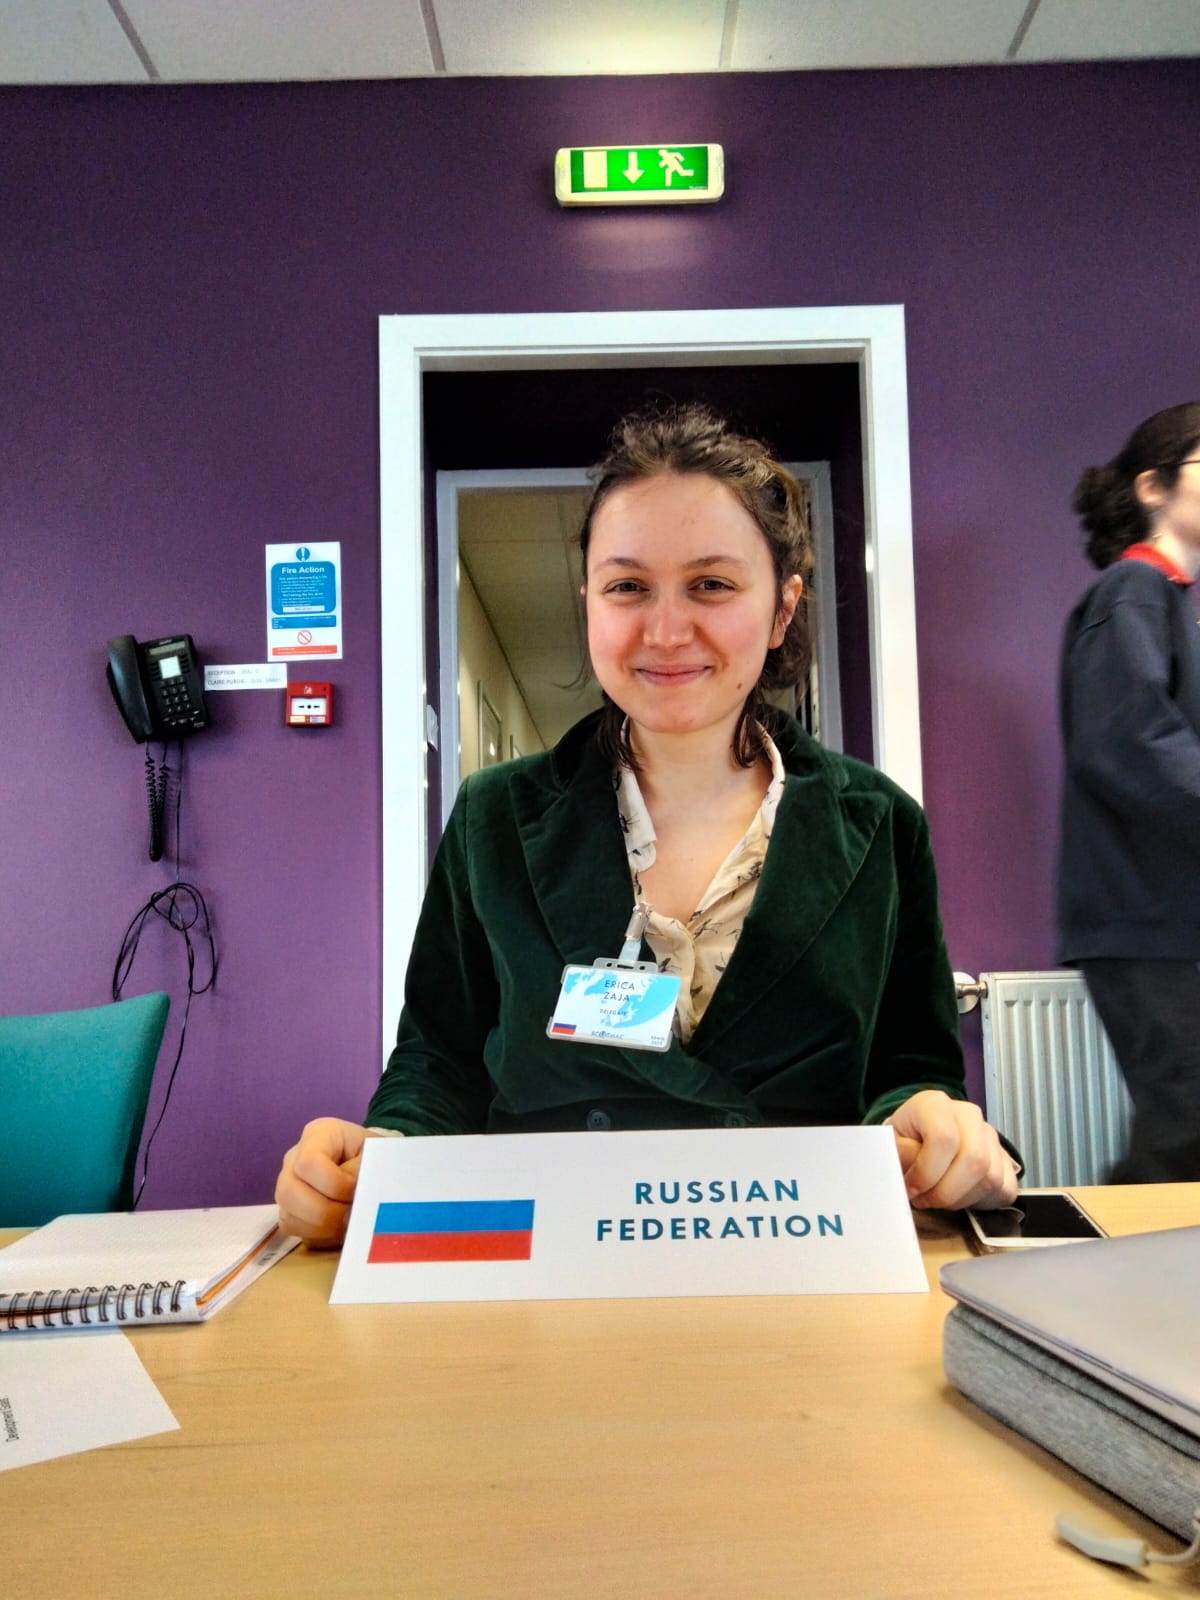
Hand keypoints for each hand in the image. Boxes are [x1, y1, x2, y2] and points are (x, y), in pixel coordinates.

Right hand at [275, 1117, 370, 1246]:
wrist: (374, 1163)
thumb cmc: (374, 1154)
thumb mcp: (376, 1154)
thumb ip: (362, 1172)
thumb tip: (351, 1200)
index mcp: (317, 1135)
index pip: (308, 1163)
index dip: (334, 1184)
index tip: (356, 1188)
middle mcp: (294, 1160)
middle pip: (288, 1193)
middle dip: (325, 1211)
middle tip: (352, 1211)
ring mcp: (288, 1187)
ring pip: (288, 1217)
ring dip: (323, 1227)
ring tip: (348, 1219)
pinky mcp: (290, 1211)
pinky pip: (295, 1231)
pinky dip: (320, 1236)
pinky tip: (339, 1226)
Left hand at [886, 1091, 1018, 1211]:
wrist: (918, 1138)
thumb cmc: (904, 1142)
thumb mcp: (890, 1144)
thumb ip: (900, 1156)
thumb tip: (915, 1178)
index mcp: (936, 1104)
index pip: (944, 1139)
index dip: (927, 1173)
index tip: (911, 1189)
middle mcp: (968, 1115)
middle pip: (974, 1160)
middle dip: (946, 1192)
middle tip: (925, 1200)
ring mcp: (990, 1136)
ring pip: (991, 1178)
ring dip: (961, 1200)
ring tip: (938, 1198)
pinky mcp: (1006, 1158)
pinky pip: (1006, 1189)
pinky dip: (982, 1203)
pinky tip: (959, 1197)